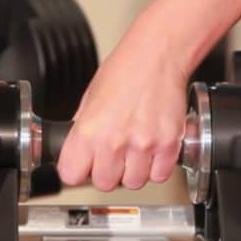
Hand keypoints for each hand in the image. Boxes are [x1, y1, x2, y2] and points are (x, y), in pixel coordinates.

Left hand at [57, 26, 187, 190]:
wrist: (158, 56)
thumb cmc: (125, 70)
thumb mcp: (89, 98)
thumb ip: (83, 129)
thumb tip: (77, 150)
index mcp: (90, 130)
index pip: (72, 175)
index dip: (77, 171)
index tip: (82, 166)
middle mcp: (116, 141)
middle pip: (104, 184)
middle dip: (107, 172)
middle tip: (112, 156)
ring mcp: (144, 145)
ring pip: (133, 182)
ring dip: (133, 171)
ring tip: (134, 151)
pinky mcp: (169, 145)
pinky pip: (159, 174)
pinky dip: (155, 168)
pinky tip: (151, 151)